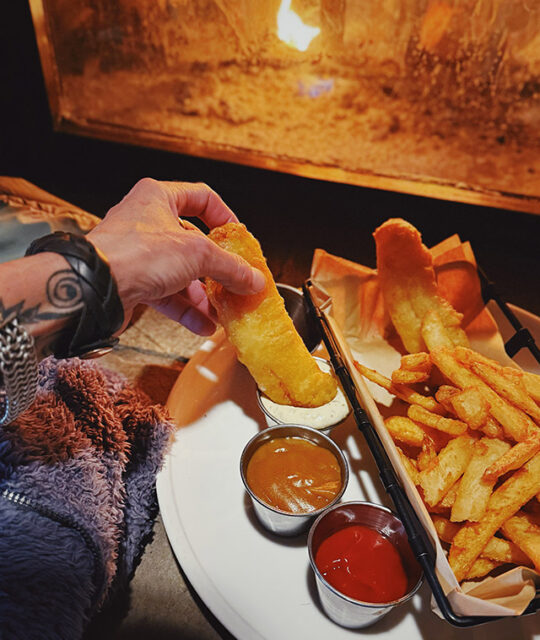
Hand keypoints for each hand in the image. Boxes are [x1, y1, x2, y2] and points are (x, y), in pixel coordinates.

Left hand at [88, 178, 264, 334]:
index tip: (240, 239)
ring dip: (204, 295)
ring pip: (181, 273)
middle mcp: (147, 222)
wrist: (94, 288)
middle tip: (236, 282)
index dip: (225, 218)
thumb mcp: (198, 254)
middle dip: (217, 268)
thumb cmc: (135, 253)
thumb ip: (230, 267)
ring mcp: (139, 254)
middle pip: (193, 243)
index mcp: (159, 198)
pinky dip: (186, 310)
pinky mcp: (133, 282)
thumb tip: (253, 278)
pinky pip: (166, 294)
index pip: (201, 198)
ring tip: (223, 311)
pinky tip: (203, 324)